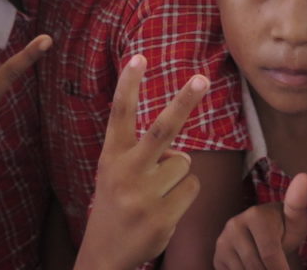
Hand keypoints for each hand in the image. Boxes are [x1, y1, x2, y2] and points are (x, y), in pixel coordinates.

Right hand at [76, 56, 209, 269]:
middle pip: (163, 129)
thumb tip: (178, 137)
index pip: (120, 114)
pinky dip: (185, 194)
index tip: (139, 57)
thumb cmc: (116, 203)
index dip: (129, 85)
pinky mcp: (162, 217)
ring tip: (157, 194)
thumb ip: (138, 151)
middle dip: (184, 101)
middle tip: (202, 78)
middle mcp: (126, 172)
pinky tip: (165, 209)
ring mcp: (144, 196)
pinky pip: (192, 187)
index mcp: (111, 157)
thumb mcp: (114, 172)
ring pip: (185, 163)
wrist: (104, 254)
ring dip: (179, 175)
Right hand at [214, 173, 306, 269]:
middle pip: (256, 266)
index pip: (269, 254)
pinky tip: (253, 266)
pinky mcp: (217, 255)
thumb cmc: (284, 228)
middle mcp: (234, 225)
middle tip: (279, 267)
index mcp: (255, 215)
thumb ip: (298, 204)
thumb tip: (304, 176)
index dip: (280, 269)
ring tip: (268, 265)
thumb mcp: (296, 221)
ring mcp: (223, 240)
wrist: (266, 232)